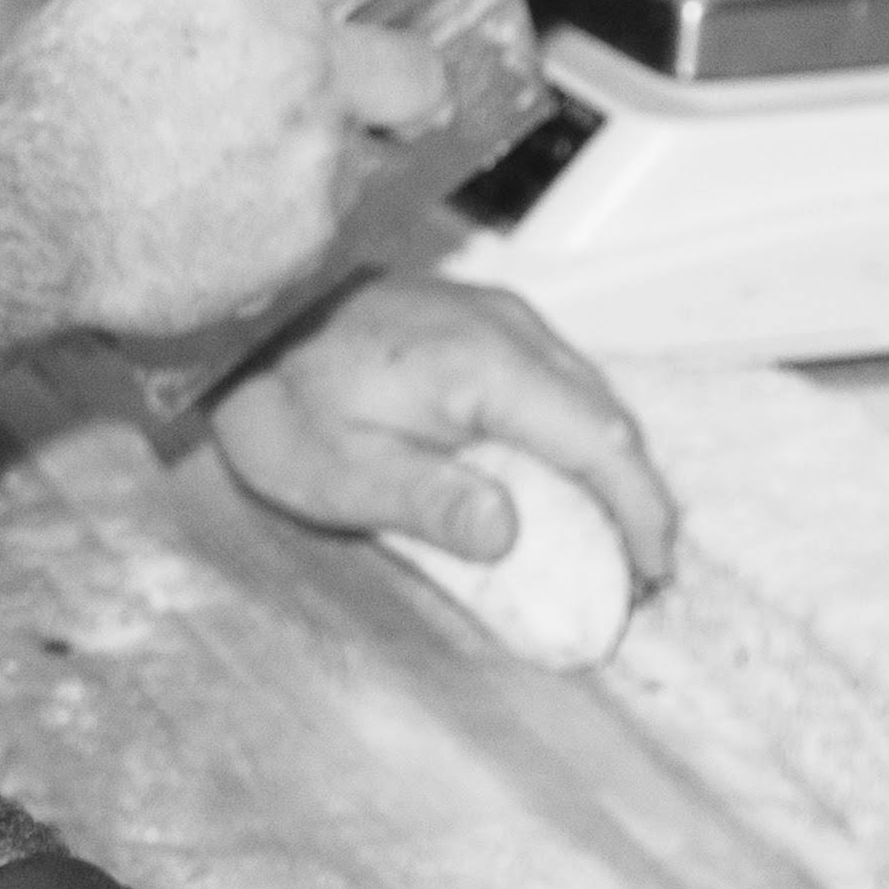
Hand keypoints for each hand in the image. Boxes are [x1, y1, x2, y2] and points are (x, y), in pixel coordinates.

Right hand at [0, 0, 550, 340]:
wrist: (9, 211)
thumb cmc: (43, 107)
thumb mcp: (130, 6)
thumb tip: (274, 1)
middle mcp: (303, 63)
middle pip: (414, 69)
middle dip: (405, 88)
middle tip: (369, 106)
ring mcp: (311, 154)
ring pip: (360, 158)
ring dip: (313, 166)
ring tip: (212, 182)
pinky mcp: (306, 237)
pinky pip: (318, 230)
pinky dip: (272, 231)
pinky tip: (196, 228)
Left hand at [213, 275, 675, 575]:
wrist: (232, 318)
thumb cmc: (275, 398)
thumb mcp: (336, 471)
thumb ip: (427, 500)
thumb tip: (510, 533)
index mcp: (487, 366)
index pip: (601, 441)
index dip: (641, 510)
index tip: (655, 571)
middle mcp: (509, 330)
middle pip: (608, 419)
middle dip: (635, 496)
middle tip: (638, 572)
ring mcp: (496, 317)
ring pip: (586, 398)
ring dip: (607, 466)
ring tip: (609, 538)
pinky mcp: (478, 321)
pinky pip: (553, 382)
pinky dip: (573, 435)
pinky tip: (558, 479)